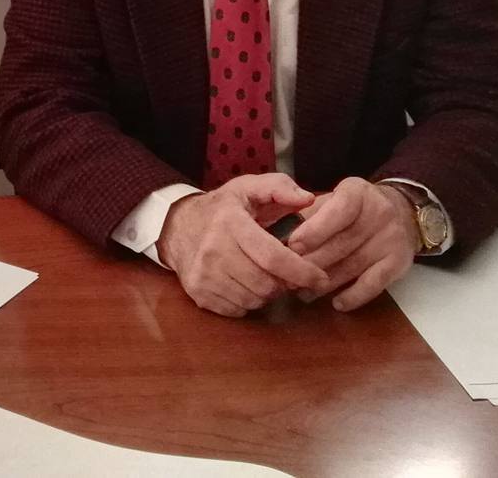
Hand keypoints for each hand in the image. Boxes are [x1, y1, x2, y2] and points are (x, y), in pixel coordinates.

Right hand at [155, 173, 328, 316]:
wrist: (177, 226)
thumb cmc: (221, 208)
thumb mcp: (247, 188)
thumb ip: (280, 187)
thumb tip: (308, 199)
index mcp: (230, 223)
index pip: (272, 256)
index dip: (301, 271)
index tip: (320, 277)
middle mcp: (214, 251)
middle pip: (266, 284)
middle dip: (284, 283)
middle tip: (285, 272)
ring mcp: (203, 275)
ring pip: (254, 300)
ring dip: (267, 292)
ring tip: (263, 274)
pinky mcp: (199, 294)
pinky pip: (238, 310)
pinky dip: (249, 301)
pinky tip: (245, 283)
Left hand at [286, 177, 416, 310]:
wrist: (400, 212)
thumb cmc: (353, 209)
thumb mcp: (332, 200)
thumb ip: (307, 214)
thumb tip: (278, 237)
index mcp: (357, 193)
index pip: (338, 211)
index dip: (314, 230)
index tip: (292, 246)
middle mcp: (379, 213)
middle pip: (342, 243)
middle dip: (312, 262)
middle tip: (287, 277)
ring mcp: (391, 239)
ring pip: (353, 265)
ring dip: (324, 283)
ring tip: (301, 292)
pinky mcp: (399, 263)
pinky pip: (373, 284)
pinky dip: (353, 296)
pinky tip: (336, 303)